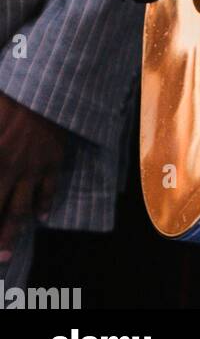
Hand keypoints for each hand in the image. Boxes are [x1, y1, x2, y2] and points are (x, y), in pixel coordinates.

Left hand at [0, 93, 66, 262]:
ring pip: (21, 208)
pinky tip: (42, 218)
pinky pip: (49, 188)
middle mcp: (8, 168)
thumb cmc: (8, 96)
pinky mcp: (53, 160)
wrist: (49, 84)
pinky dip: (45, 204)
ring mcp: (32, 167)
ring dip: (12, 233)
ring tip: (7, 254)